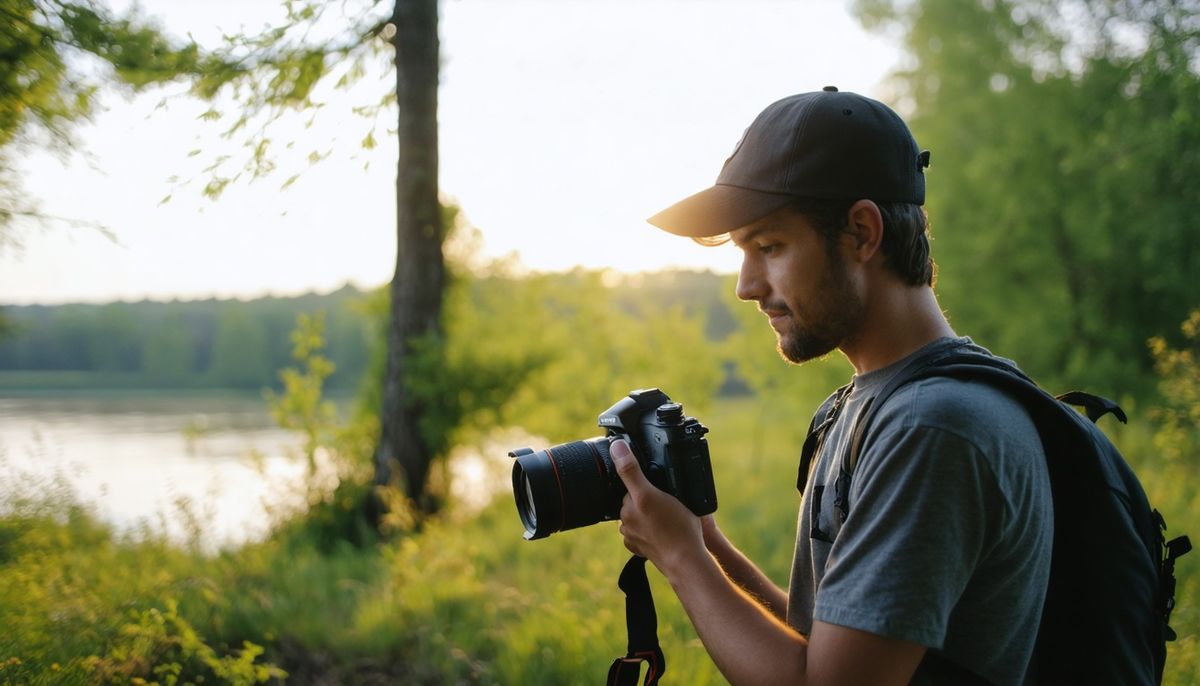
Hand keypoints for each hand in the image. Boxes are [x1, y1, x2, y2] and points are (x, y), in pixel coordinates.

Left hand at [611, 438, 705, 575]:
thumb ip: (631, 470)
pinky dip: (652, 531)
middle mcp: (626, 521)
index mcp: (628, 506)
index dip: (645, 483)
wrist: (686, 560)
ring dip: (650, 515)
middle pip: (635, 501)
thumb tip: (616, 447)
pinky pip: (644, 534)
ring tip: (669, 518)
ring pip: (640, 517)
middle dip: (647, 499)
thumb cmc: (676, 527)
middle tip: (668, 503)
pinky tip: (665, 531)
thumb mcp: (652, 493)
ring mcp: (633, 537)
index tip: (659, 489)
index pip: (631, 486)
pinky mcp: (639, 549)